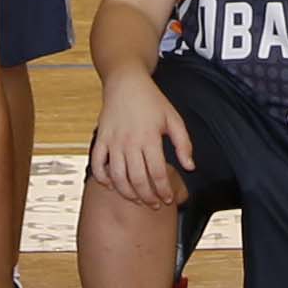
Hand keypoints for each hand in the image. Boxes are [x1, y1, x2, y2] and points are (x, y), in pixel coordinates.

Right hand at [85, 79, 192, 208]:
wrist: (126, 82)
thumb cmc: (151, 100)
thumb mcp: (173, 119)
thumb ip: (184, 144)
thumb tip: (189, 167)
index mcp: (150, 138)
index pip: (158, 173)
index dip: (164, 190)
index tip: (169, 199)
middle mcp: (130, 142)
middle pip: (138, 180)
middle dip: (148, 197)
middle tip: (155, 205)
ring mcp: (113, 142)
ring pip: (117, 177)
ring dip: (127, 193)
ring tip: (137, 199)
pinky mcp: (101, 139)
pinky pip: (98, 164)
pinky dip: (103, 179)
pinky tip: (112, 186)